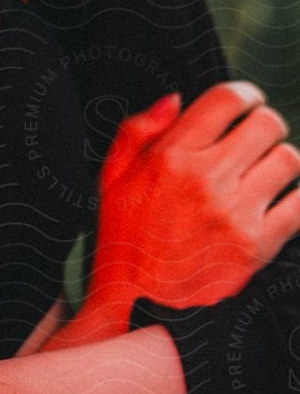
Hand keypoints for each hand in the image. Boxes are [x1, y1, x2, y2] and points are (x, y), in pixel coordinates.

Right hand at [82, 79, 299, 323]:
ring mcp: (236, 214)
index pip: (226, 100)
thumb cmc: (124, 232)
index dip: (244, 93)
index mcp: (171, 155)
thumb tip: (176, 99)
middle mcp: (206, 179)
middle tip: (257, 133)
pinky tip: (281, 197)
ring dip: (281, 159)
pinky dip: (297, 197)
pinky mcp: (258, 247)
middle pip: (267, 125)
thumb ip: (138, 129)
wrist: (136, 300)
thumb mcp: (113, 173)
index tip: (246, 100)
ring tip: (265, 169)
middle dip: (265, 122)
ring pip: (289, 160)